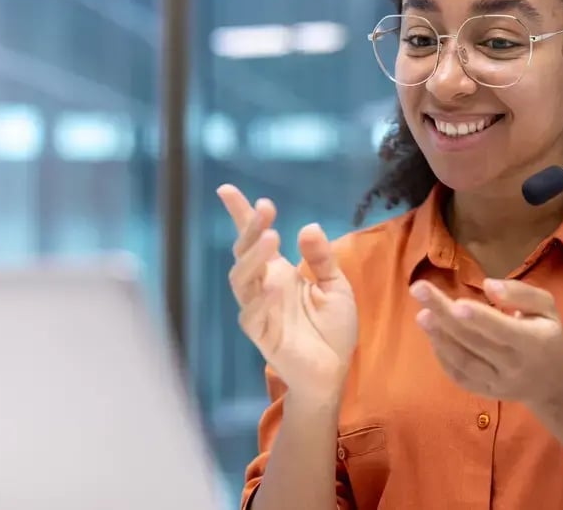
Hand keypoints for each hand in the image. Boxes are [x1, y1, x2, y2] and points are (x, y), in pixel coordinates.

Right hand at [218, 184, 357, 398]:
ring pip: (241, 279)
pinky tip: (273, 286)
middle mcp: (264, 287)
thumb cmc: (333, 330)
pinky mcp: (262, 335)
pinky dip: (259, 300)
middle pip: (244, 253)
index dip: (240, 214)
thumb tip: (307, 227)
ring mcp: (259, 310)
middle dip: (250, 228)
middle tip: (266, 208)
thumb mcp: (336, 285)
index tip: (226, 189)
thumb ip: (322, 258)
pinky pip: (250, 315)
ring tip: (272, 236)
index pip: (254, 238)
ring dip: (253, 257)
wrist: (334, 372)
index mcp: (279, 272)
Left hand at [410, 278, 562, 413]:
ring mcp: (496, 383)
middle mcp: (513, 366)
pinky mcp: (482, 392)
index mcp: (533, 343)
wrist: (552, 384)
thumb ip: (521, 294)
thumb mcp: (547, 308)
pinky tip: (432, 333)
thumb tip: (488, 285)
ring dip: (439, 336)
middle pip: (475, 341)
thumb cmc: (547, 336)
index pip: (503, 330)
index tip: (457, 303)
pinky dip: (442, 354)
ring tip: (422, 313)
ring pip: (463, 361)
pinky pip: (458, 374)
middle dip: (444, 315)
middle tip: (419, 289)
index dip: (480, 318)